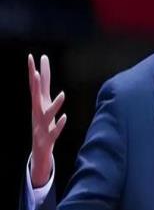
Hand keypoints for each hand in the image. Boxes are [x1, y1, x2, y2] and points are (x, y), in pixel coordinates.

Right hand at [28, 54, 66, 187]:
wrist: (39, 153)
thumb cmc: (43, 126)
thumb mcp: (43, 106)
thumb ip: (43, 90)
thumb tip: (40, 72)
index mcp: (39, 105)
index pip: (36, 85)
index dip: (34, 70)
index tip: (32, 56)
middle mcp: (38, 113)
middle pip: (36, 96)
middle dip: (35, 84)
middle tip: (34, 71)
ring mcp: (42, 125)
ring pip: (47, 114)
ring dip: (55, 104)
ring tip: (63, 94)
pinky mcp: (48, 138)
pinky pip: (54, 131)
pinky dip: (59, 124)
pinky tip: (65, 118)